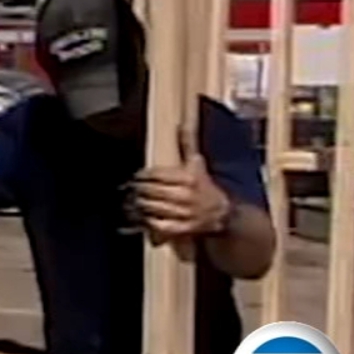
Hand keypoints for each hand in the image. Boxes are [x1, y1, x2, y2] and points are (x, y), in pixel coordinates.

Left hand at [131, 131, 229, 245]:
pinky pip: (158, 225)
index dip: (143, 175)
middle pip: (151, 191)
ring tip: (133, 201)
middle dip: (139, 189)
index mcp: (188, 178)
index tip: (137, 176)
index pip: (156, 174)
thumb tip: (182, 124)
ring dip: (139, 204)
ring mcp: (183, 213)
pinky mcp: (182, 228)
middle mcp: (185, 195)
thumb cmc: (205, 186)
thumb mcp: (197, 164)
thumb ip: (187, 145)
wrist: (222, 213)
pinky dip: (148, 221)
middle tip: (131, 188)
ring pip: (152, 207)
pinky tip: (143, 216)